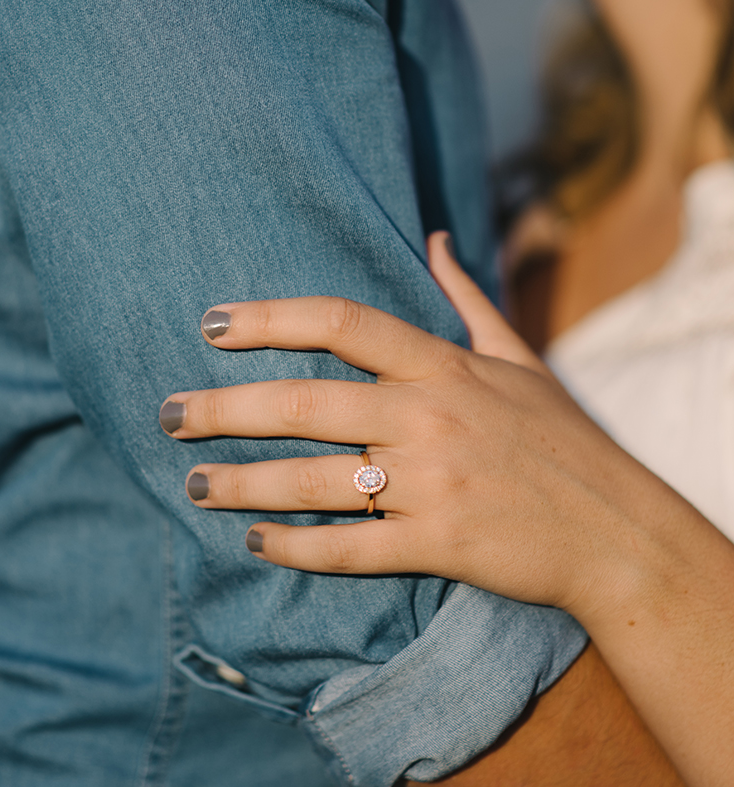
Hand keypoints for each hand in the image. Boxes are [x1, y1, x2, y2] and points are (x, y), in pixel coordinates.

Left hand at [159, 232, 653, 613]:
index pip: (342, 323)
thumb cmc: (562, 439)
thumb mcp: (520, 357)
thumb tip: (438, 238)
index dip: (270, 318)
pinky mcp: (439, 543)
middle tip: (169, 415)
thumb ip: (470, 298)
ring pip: (313, 481)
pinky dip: (295, 548)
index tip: (212, 326)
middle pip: (304, 403)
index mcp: (445, 365)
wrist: (616, 530)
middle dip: (224, 409)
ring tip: (194, 484)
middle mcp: (431, 416)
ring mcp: (434, 482)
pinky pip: (350, 548)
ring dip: (241, 484)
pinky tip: (256, 544)